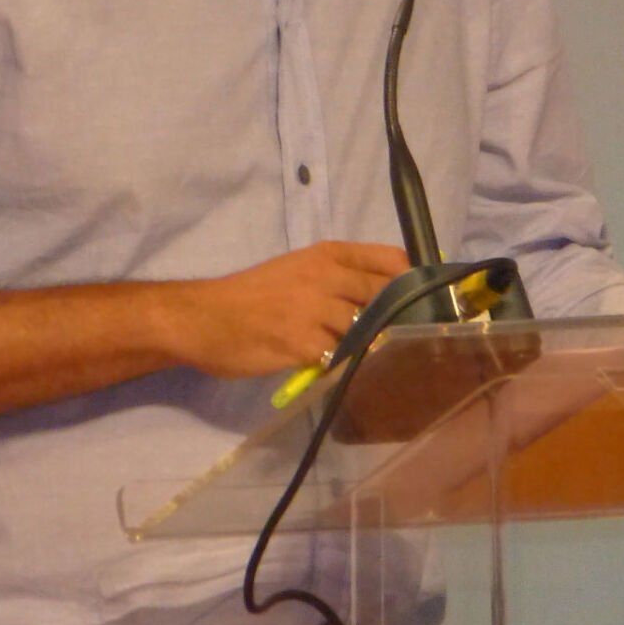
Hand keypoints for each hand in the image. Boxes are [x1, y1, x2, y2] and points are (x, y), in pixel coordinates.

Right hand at [168, 241, 409, 379]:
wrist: (202, 318)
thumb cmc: (252, 295)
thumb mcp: (299, 269)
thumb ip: (341, 277)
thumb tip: (390, 297)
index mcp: (328, 254)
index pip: (392, 260)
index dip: (412, 283)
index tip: (421, 303)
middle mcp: (326, 276)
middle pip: (387, 297)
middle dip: (399, 319)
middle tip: (404, 338)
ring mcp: (315, 310)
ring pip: (368, 330)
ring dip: (371, 346)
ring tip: (366, 356)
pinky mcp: (302, 343)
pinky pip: (342, 358)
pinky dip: (347, 366)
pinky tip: (341, 370)